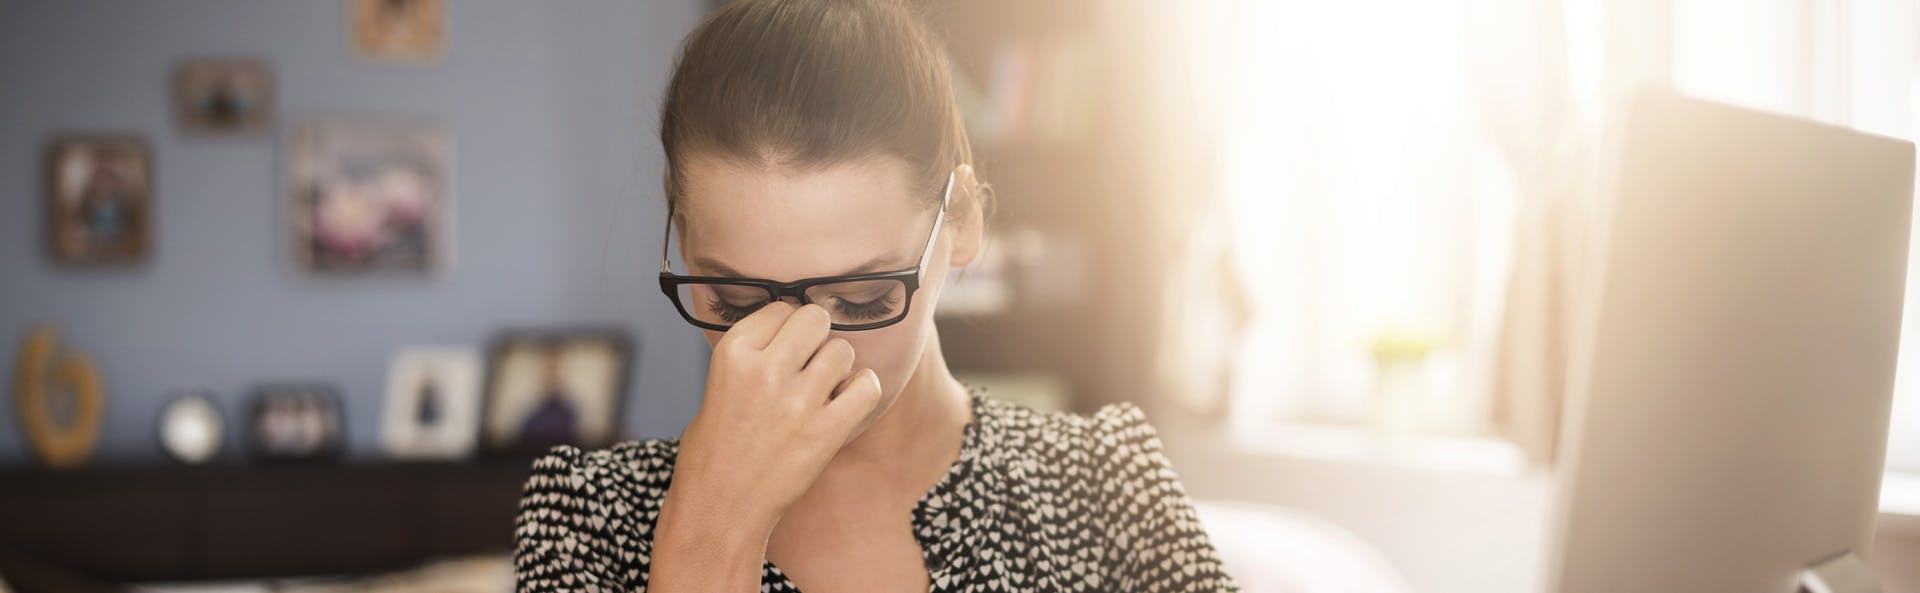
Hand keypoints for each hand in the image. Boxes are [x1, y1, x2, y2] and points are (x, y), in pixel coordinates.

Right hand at [652, 302, 882, 589]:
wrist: (719, 510)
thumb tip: (791, 330)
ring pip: (842, 350)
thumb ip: (752, 355)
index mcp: (732, 353)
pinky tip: (845, 404)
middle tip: (809, 363)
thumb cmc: (714, 451)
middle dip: (817, 337)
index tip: (786, 348)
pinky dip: (862, 391)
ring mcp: (798, 400)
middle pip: (815, 318)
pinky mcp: (825, 431)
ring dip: (838, 367)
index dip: (788, 327)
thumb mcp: (716, 386)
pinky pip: (867, 386)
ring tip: (822, 391)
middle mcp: (765, 369)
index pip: (781, 307)